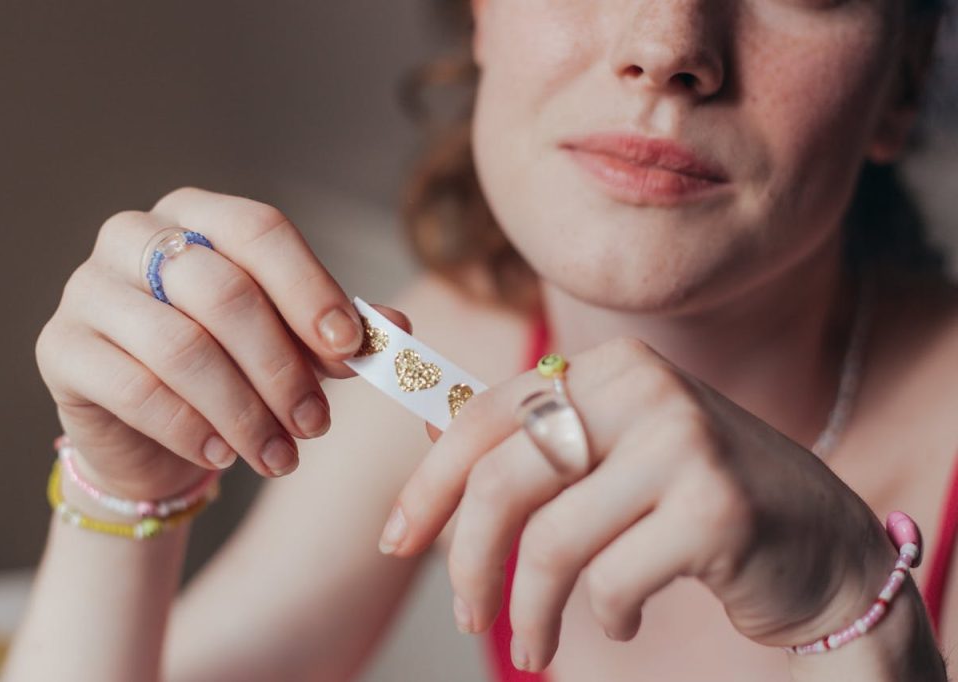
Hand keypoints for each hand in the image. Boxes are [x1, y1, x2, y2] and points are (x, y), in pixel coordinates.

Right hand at [35, 186, 409, 498]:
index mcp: (198, 214)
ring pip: (180, 346)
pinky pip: (133, 389)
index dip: (311, 289)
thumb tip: (395, 328)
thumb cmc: (233, 369)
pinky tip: (224, 456)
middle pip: (223, 290)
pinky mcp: (60, 349)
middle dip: (281, 367)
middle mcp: (135, 236)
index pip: (259, 230)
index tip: (352, 349)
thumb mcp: (294, 345)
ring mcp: (88, 288)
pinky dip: (191, 429)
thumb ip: (339, 330)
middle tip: (316, 424)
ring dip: (243, 411)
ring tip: (280, 455)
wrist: (154, 430)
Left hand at [383, 337, 895, 670]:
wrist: (821, 544)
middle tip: (466, 616)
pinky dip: (605, 616)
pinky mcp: (716, 509)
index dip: (428, 483)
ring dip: (529, 611)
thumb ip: (532, 446)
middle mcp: (645, 389)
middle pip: (505, 479)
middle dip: (467, 559)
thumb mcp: (611, 456)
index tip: (397, 538)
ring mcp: (686, 443)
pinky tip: (623, 618)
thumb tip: (427, 444)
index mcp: (608, 367)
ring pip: (551, 541)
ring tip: (532, 645)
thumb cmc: (694, 501)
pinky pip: (612, 581)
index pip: (485, 418)